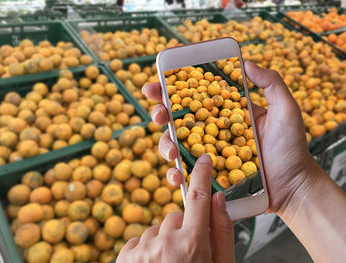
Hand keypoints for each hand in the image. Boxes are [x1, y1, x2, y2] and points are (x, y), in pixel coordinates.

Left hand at [117, 154, 233, 262]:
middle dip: (183, 228)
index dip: (202, 175)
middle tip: (188, 253)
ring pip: (157, 229)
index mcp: (193, 247)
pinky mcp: (124, 257)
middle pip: (176, 216)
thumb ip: (221, 232)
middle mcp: (165, 244)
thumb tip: (217, 199)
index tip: (203, 160)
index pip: (199, 198)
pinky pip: (140, 239)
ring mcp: (141, 251)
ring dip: (164, 241)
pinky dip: (147, 249)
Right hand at [142, 60, 320, 216]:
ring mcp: (207, 153)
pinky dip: (175, 174)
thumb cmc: (291, 148)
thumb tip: (246, 62)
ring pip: (175, 145)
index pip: (194, 97)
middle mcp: (211, 130)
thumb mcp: (285, 110)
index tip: (156, 84)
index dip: (172, 89)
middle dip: (160, 113)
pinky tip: (177, 176)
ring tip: (172, 152)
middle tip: (158, 113)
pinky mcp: (207, 175)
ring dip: (165, 145)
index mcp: (224, 113)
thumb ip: (271, 84)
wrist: (292, 186)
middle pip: (177, 118)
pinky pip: (185, 172)